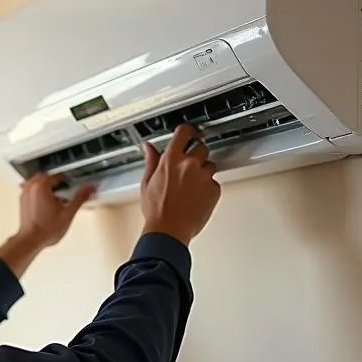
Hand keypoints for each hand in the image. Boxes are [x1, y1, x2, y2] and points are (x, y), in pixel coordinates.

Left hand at [16, 172, 94, 248]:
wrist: (31, 240)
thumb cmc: (45, 229)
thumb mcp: (68, 213)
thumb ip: (79, 198)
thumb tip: (89, 188)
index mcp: (42, 186)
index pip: (57, 175)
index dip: (68, 179)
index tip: (73, 183)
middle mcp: (31, 187)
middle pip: (46, 175)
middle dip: (56, 180)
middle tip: (65, 187)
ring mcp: (25, 194)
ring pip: (37, 181)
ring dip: (47, 185)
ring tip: (56, 195)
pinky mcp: (23, 201)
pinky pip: (31, 189)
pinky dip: (39, 191)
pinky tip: (46, 201)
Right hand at [139, 124, 220, 244]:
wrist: (169, 230)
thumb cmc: (157, 210)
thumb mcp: (147, 182)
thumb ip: (151, 161)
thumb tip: (148, 148)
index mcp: (171, 160)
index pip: (184, 132)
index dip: (189, 130)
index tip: (192, 131)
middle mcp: (190, 165)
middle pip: (201, 147)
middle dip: (196, 154)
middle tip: (189, 167)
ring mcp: (204, 177)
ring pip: (210, 165)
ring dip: (203, 171)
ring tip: (191, 186)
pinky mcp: (214, 190)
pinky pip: (214, 183)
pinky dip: (208, 187)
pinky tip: (196, 197)